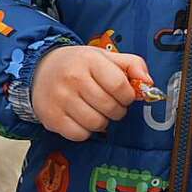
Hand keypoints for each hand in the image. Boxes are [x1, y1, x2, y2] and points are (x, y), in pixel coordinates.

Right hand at [32, 45, 150, 140]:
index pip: (118, 85)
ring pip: (96, 123)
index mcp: (90, 60)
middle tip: (114, 106)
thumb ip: (133, 65)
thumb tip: (149, 83)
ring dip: (104, 122)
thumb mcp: (107, 57)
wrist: (41, 69)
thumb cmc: (81, 64)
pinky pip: (79, 135)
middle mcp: (73, 79)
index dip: (128, 96)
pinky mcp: (50, 118)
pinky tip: (85, 119)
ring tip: (100, 112)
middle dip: (119, 110)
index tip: (127, 97)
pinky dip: (87, 131)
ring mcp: (60, 99)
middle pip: (109, 106)